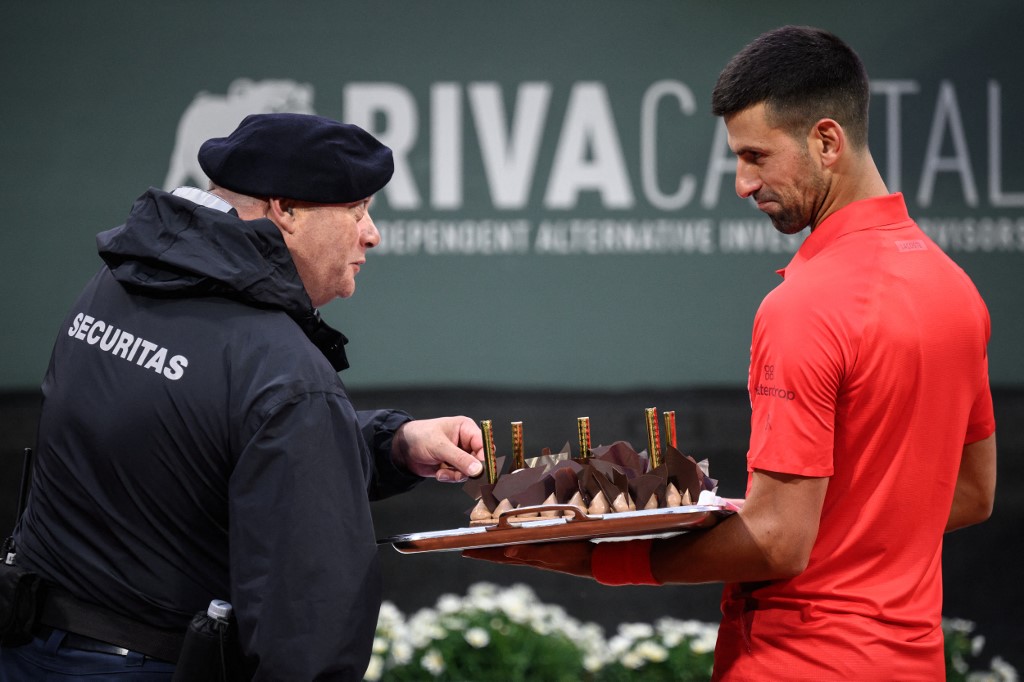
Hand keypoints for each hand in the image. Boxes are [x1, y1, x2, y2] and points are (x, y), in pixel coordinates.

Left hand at [392, 416, 483, 481]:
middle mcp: (466, 442)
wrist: (402, 450)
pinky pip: (459, 476)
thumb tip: (478, 469)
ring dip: (456, 475)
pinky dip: (450, 477)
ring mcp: (460, 455)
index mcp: (466, 429)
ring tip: (443, 471)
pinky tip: (439, 473)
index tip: (479, 469)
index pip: (484, 443)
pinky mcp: (453, 466)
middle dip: (468, 469)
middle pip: (479, 459)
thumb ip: (459, 458)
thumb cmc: (420, 437)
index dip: (484, 456)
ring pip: (470, 471)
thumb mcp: (440, 446)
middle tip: (458, 473)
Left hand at [463, 541, 593, 577]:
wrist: (593, 561)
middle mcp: (530, 558)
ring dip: (497, 552)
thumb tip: (506, 551)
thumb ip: (529, 552)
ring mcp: (538, 557)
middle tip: (466, 551)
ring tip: (484, 550)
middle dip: (484, 553)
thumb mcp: (550, 551)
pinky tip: (514, 548)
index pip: (499, 555)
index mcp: (528, 557)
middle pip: (502, 556)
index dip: (482, 553)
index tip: (464, 551)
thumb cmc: (572, 555)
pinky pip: (523, 552)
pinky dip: (513, 549)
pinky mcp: (546, 553)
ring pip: (511, 554)